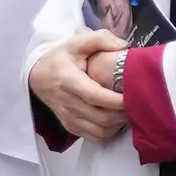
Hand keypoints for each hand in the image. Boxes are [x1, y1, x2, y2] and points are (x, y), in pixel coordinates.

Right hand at [30, 30, 130, 144]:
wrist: (37, 76)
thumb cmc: (60, 58)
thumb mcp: (76, 42)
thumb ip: (100, 39)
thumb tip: (124, 46)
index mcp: (69, 81)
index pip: (96, 97)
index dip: (118, 100)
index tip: (136, 94)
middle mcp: (68, 103)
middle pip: (102, 118)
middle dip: (124, 113)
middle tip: (139, 102)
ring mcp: (69, 118)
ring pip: (101, 131)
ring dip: (119, 124)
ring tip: (130, 110)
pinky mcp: (71, 127)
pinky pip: (95, 137)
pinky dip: (110, 132)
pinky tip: (117, 119)